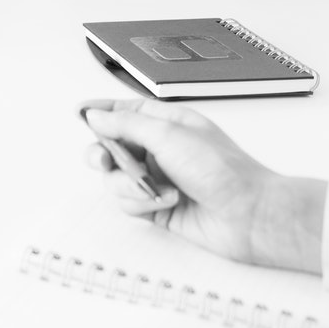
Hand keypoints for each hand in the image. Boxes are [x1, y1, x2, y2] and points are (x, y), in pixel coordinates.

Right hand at [80, 98, 325, 271]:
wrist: (248, 215)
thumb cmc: (222, 170)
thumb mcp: (168, 135)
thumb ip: (125, 125)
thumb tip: (94, 116)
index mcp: (165, 123)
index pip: (123, 112)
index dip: (100, 113)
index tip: (80, 114)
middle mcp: (159, 149)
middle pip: (110, 147)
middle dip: (103, 155)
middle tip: (104, 161)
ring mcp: (157, 178)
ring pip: (115, 179)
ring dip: (130, 186)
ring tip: (155, 189)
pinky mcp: (157, 207)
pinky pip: (128, 203)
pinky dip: (142, 203)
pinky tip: (167, 202)